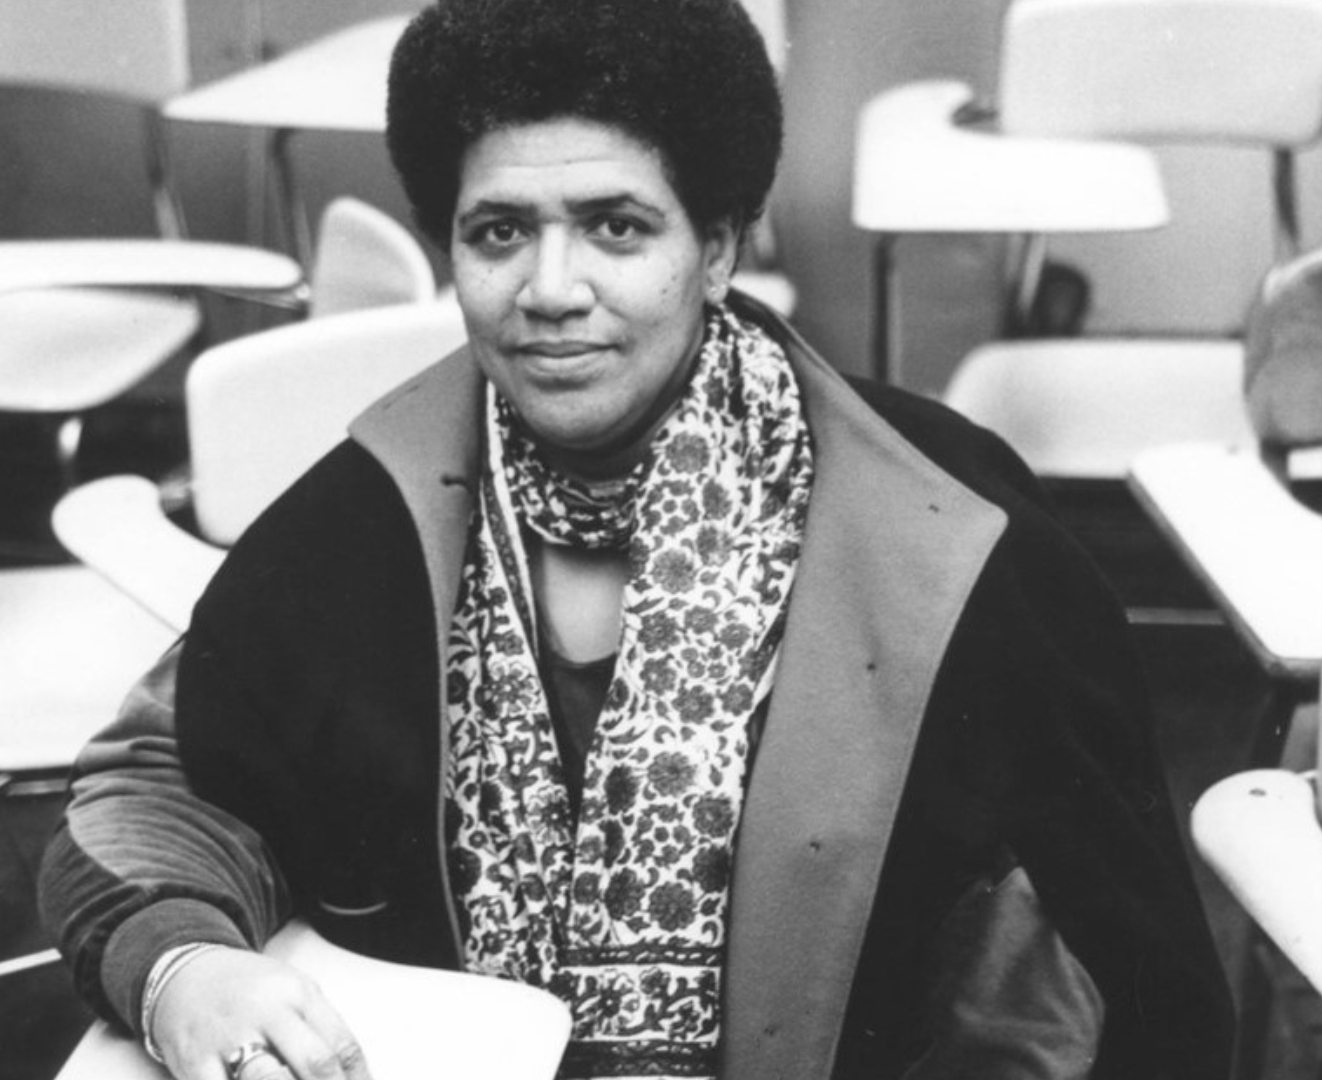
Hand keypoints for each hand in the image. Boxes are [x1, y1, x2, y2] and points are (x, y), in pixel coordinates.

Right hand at [149, 947, 372, 1079]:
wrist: (185, 974)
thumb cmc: (250, 992)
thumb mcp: (293, 993)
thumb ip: (322, 1030)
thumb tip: (353, 1078)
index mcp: (298, 995)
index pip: (342, 1046)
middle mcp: (267, 1013)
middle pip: (315, 1064)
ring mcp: (229, 1038)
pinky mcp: (194, 1062)